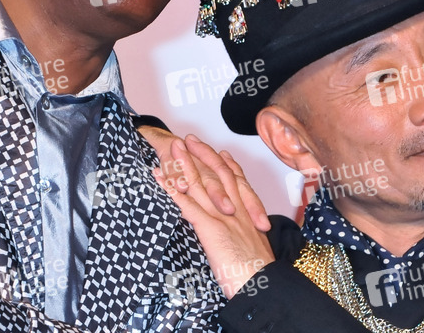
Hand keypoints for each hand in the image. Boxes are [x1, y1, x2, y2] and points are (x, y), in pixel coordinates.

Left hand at [153, 135, 274, 298]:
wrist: (264, 285)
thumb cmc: (259, 275)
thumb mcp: (254, 252)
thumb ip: (244, 240)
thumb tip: (240, 242)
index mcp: (246, 215)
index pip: (235, 182)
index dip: (225, 165)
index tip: (219, 152)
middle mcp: (235, 209)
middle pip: (217, 173)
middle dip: (203, 154)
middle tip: (190, 138)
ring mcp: (222, 216)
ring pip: (201, 183)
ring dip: (184, 163)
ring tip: (173, 147)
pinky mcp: (209, 227)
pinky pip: (186, 203)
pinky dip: (170, 188)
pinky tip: (159, 177)